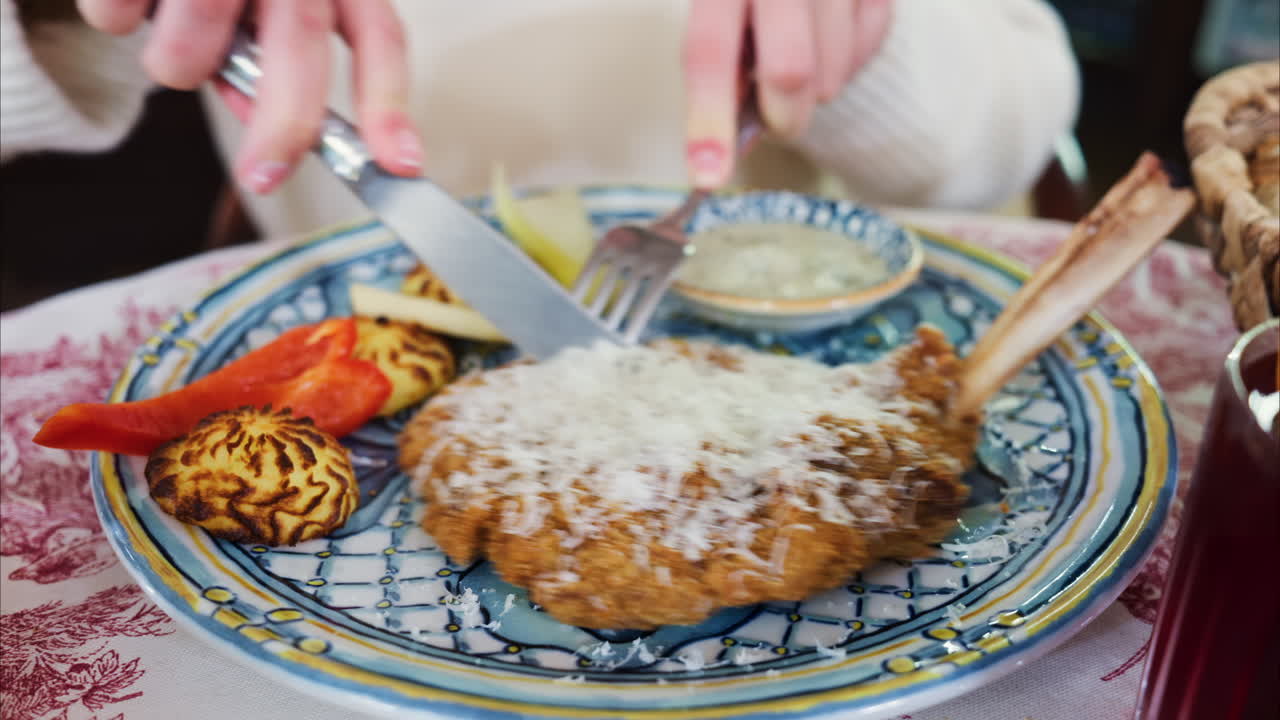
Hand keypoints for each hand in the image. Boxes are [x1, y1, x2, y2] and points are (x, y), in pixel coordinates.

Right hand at [77, 0, 422, 192]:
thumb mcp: (267, 9)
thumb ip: (280, 65)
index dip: (389, 104)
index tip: (400, 165)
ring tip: (174, 35)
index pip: (379, 37)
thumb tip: (271, 135)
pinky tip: (138, 1)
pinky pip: (119, 15)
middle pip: (299, 45)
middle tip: (264, 177)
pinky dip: (116, 19)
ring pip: (193, 44)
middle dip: (283, 125)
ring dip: (177, 64)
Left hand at [683, 0, 892, 187]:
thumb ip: (720, 70)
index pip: (709, 53)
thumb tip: (718, 149)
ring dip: (817, 87)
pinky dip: (849, 58)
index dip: (709, 119)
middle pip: (789, 73)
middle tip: (777, 116)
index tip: (710, 175)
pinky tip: (832, 33)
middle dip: (783, 116)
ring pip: (832, 75)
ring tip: (804, 52)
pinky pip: (870, 44)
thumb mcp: (721, 15)